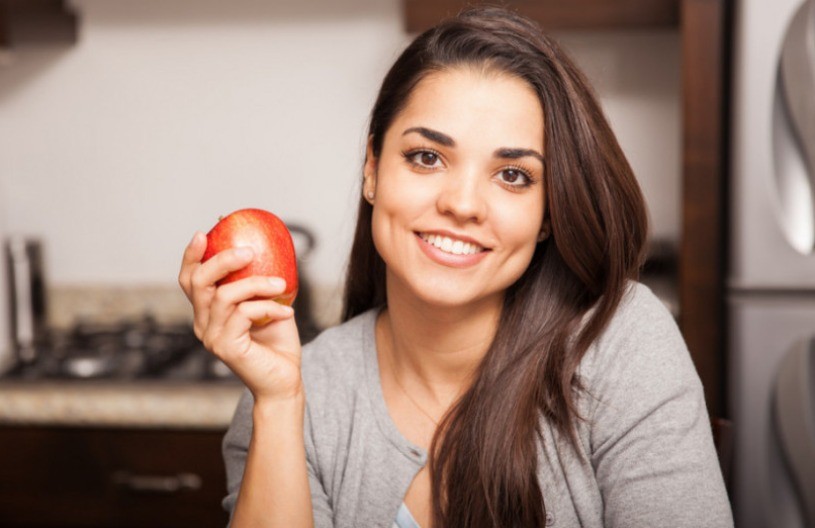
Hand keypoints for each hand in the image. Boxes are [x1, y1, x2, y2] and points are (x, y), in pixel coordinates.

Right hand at [178, 232, 302, 400]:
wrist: (285, 381)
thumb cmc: (277, 343)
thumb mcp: (269, 303)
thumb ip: (259, 281)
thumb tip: (264, 245)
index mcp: (208, 312)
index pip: (189, 280)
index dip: (192, 255)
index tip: (205, 232)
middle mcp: (203, 324)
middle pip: (198, 282)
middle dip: (221, 260)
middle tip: (249, 251)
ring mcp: (212, 337)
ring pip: (225, 296)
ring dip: (257, 284)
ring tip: (282, 286)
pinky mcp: (225, 348)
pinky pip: (244, 314)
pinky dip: (268, 307)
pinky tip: (287, 312)